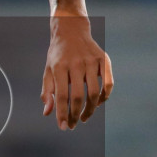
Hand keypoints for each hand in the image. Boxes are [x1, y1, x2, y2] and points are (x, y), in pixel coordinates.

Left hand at [41, 16, 112, 130]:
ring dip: (90, 109)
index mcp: (59, 67)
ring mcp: (91, 61)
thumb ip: (47, 92)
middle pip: (78, 96)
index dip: (63, 113)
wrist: (71, 30)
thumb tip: (48, 113)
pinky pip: (108, 83)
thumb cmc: (58, 55)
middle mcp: (76, 63)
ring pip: (94, 92)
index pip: (62, 96)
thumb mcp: (48, 71)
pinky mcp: (104, 59)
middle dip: (75, 115)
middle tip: (72, 125)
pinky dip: (104, 97)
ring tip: (84, 117)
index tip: (63, 127)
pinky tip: (97, 104)